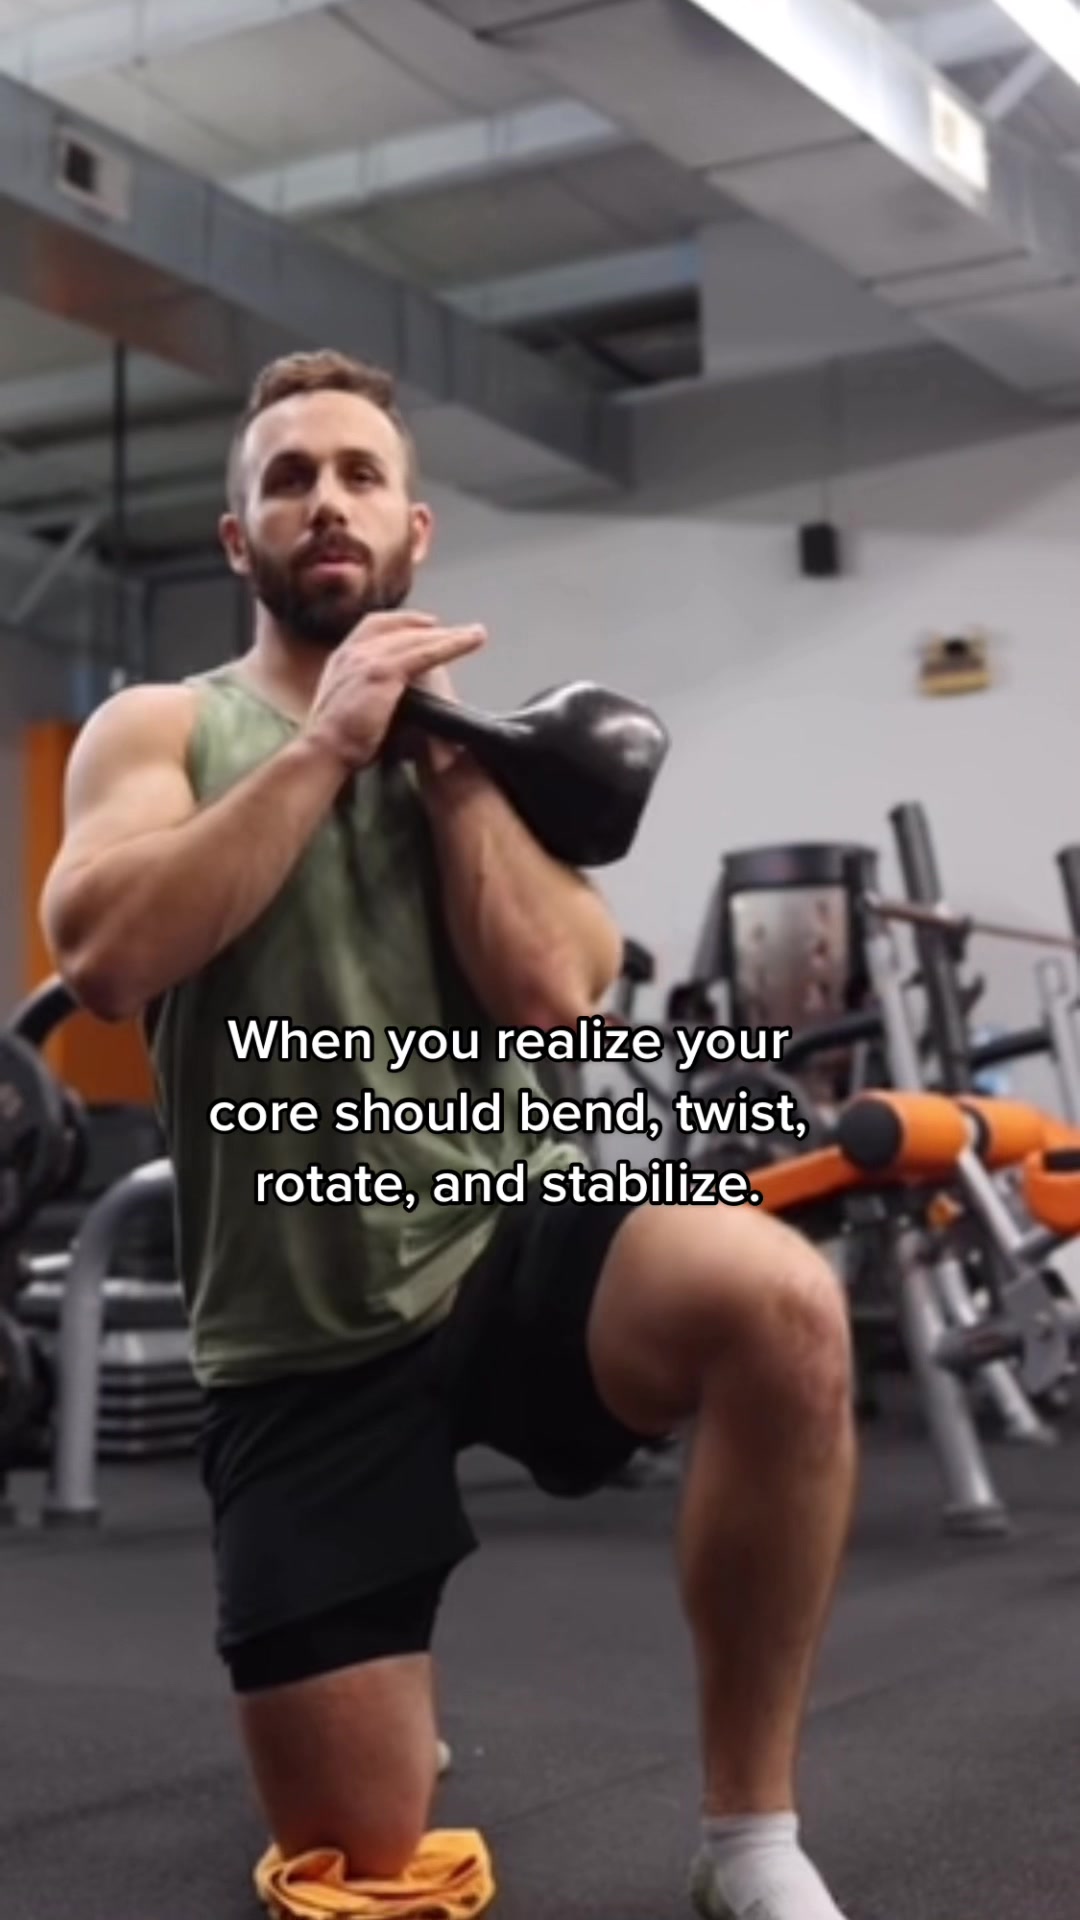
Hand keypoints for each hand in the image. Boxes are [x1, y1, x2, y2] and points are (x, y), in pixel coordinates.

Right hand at [301, 611, 485, 773]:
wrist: (324, 750)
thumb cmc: (334, 742)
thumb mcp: (345, 709)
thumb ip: (361, 697)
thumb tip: (379, 704)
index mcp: (341, 659)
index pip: (372, 627)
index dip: (399, 623)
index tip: (419, 626)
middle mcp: (353, 651)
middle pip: (396, 627)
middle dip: (425, 625)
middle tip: (450, 628)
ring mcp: (368, 658)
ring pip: (416, 638)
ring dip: (448, 634)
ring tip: (474, 634)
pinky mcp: (384, 671)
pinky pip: (426, 652)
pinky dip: (452, 644)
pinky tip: (471, 642)